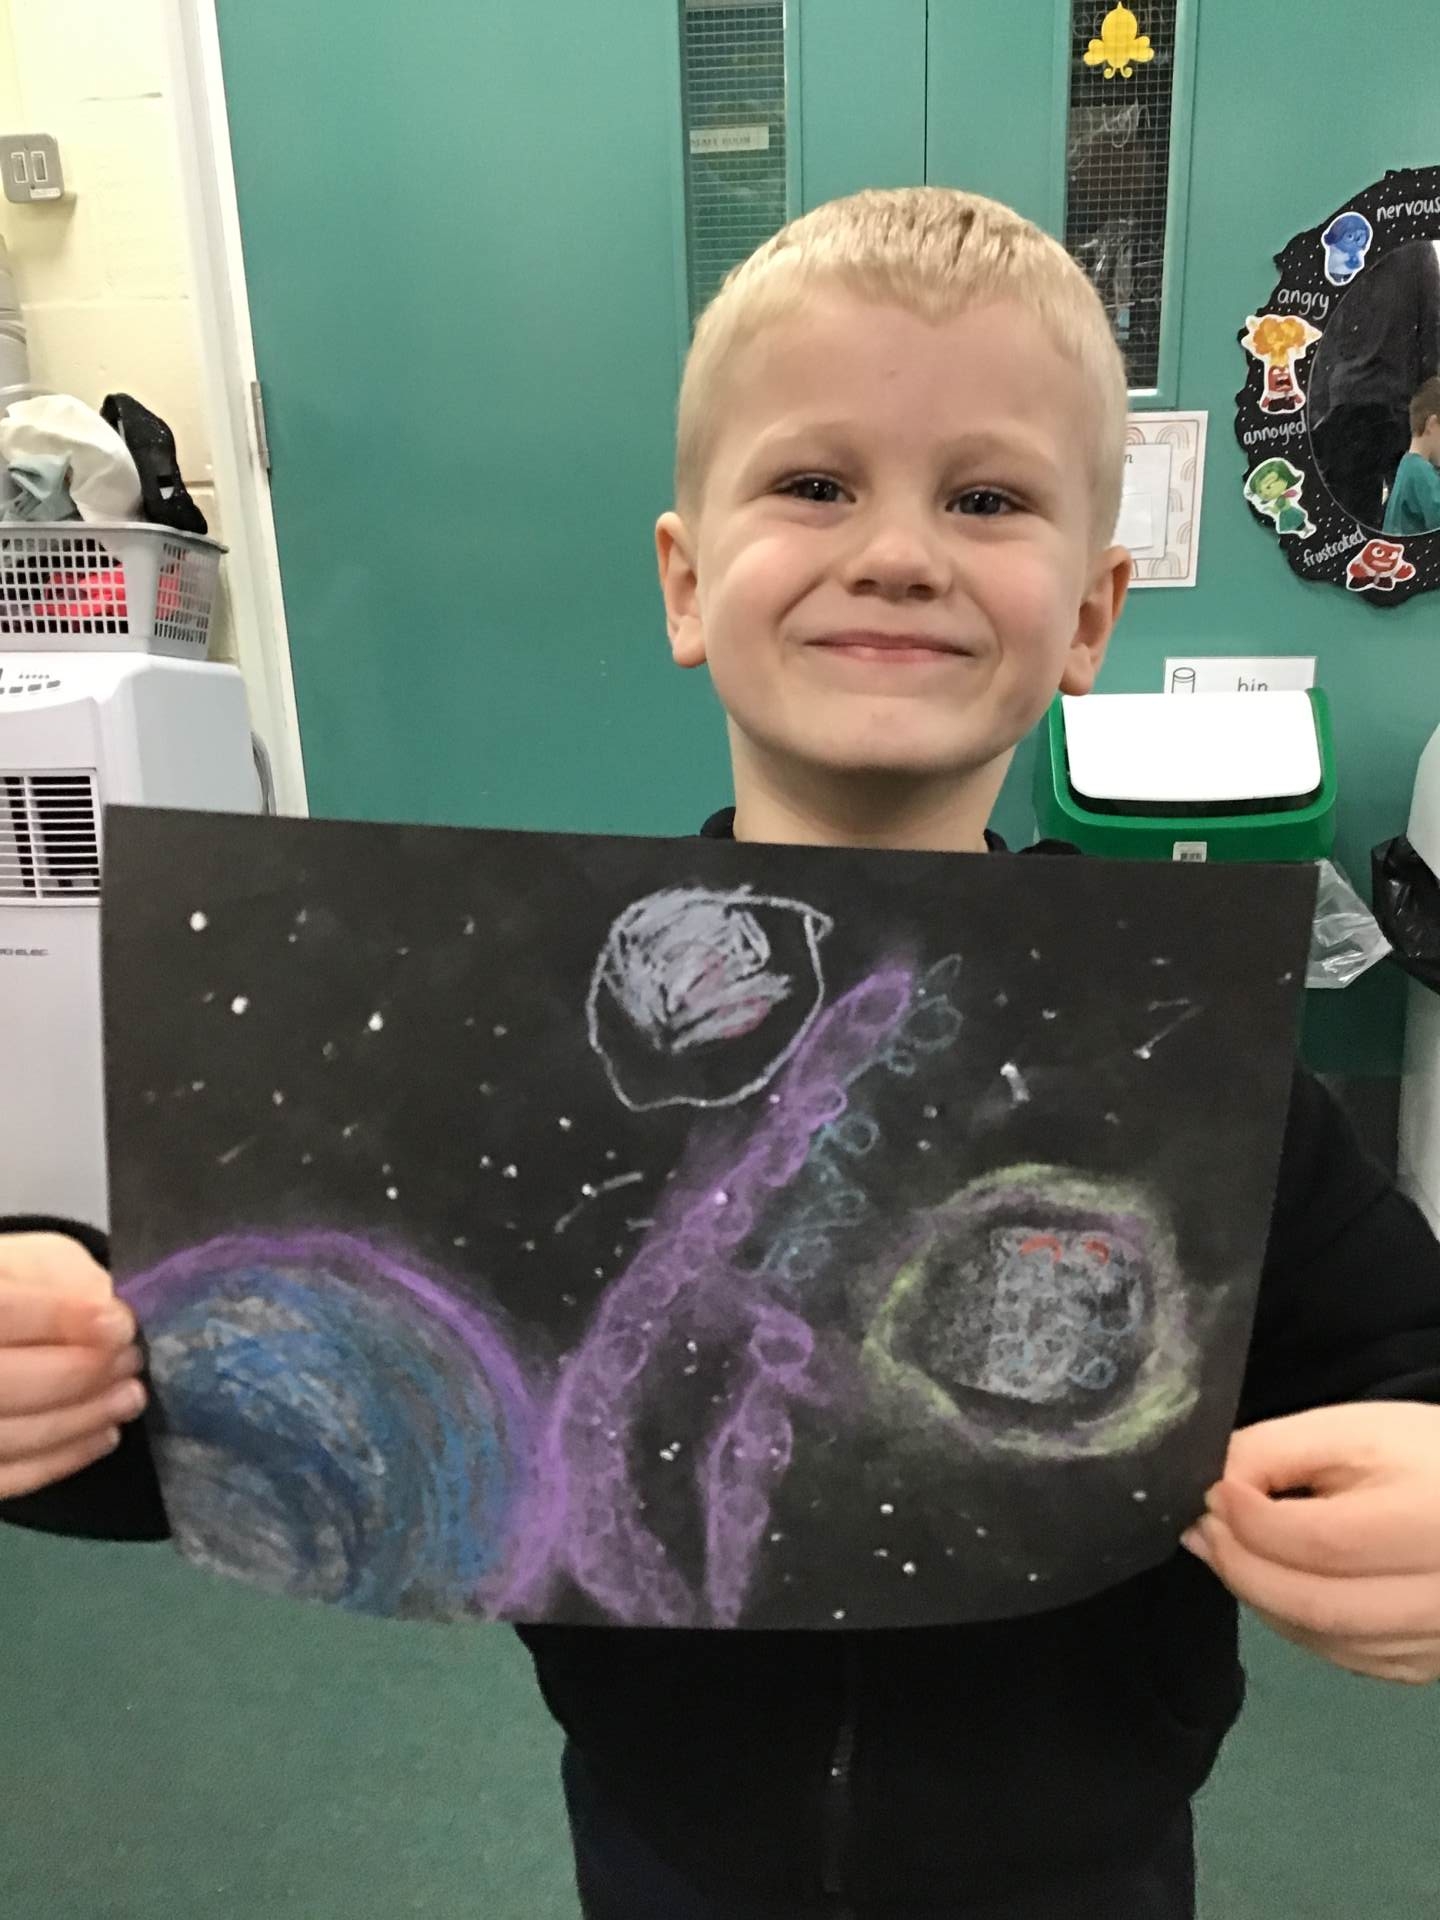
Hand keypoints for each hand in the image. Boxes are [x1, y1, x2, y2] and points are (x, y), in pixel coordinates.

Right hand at [0, 1233, 146, 1499]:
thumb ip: (68, 1282)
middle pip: (2, 1383)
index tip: (118, 1324)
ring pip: (7, 1436)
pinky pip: (8, 1476)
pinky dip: (61, 1458)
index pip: (0, 1310)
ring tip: (130, 1397)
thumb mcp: (38, 1262)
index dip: (56, 1318)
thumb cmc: (22, 1287)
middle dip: (78, 1375)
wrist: (2, 1330)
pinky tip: (105, 1434)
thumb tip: (114, 1320)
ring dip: (79, 1419)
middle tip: (131, 1361)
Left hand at [1181, 1401, 1439, 1685]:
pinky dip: (1290, 1619)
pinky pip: (1338, 1654)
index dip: (1252, 1522)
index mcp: (1430, 1526)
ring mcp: (1434, 1642)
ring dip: (1258, 1595)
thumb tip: (1207, 1491)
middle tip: (1203, 1528)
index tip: (1212, 1493)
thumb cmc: (1420, 1458)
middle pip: (1315, 1604)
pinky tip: (1273, 1581)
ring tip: (1229, 1549)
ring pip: (1319, 1637)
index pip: (1323, 1543)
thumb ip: (1269, 1453)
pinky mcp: (1423, 1666)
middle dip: (1239, 1564)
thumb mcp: (1347, 1432)